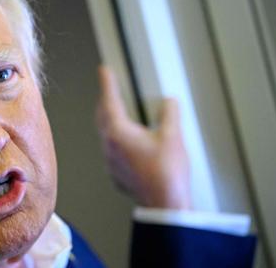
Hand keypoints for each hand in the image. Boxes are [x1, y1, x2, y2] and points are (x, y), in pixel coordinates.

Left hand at [96, 65, 191, 209]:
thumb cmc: (167, 174)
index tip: (104, 71)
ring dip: (109, 120)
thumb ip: (169, 114)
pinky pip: (111, 150)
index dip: (107, 84)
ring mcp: (111, 161)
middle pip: (102, 117)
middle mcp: (109, 146)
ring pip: (105, 134)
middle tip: (108, 89)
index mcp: (118, 133)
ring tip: (116, 111)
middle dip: (105, 101)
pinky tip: (126, 141)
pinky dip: (116, 139)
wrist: (164, 204)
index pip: (109, 101)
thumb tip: (169, 102)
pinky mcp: (116, 173)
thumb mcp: (173, 136)